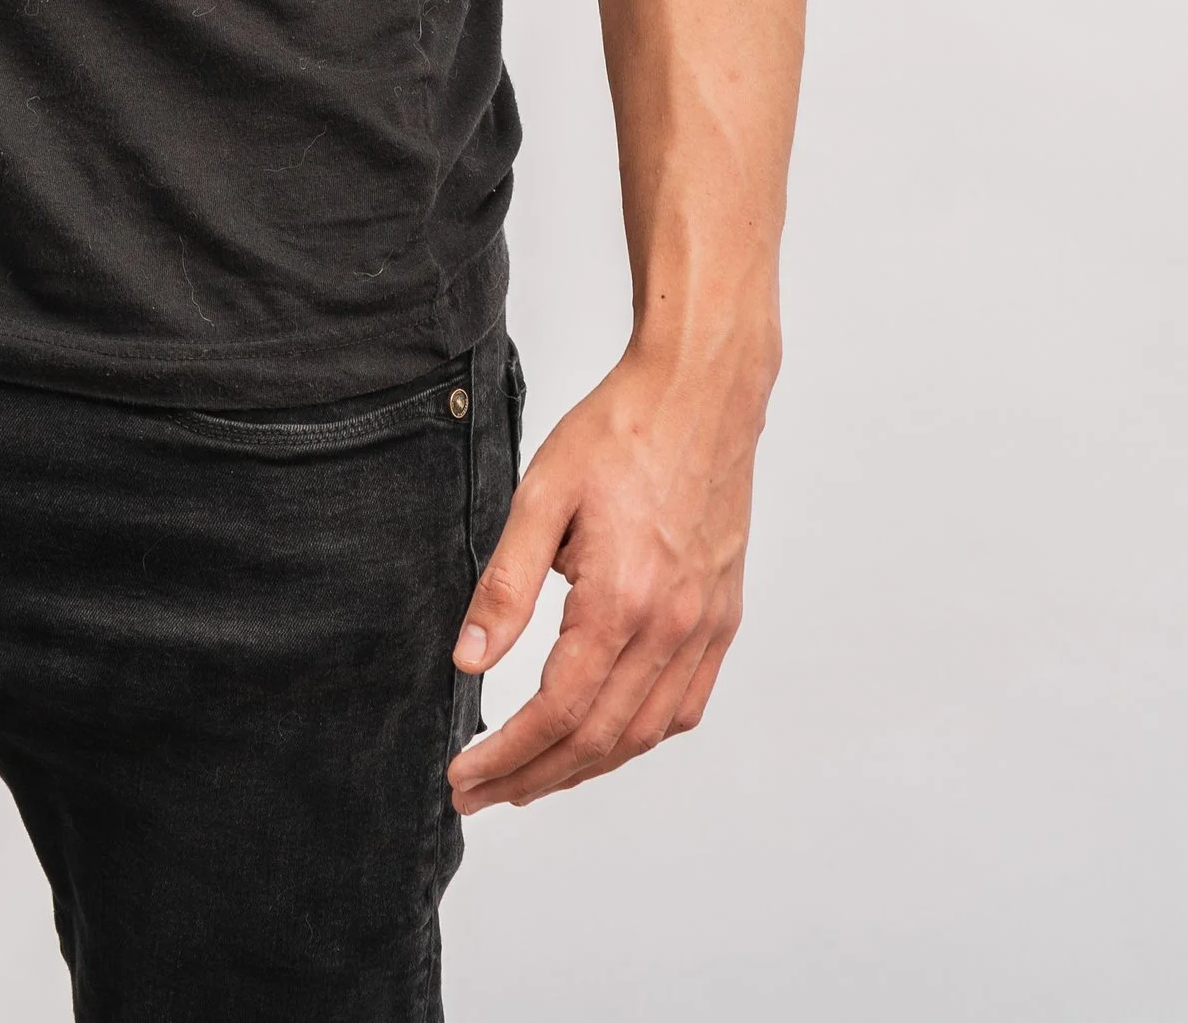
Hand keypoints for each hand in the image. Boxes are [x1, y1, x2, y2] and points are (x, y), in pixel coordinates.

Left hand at [447, 340, 766, 810]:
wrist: (700, 392)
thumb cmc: (620, 431)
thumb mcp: (541, 493)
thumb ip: (506, 585)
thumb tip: (468, 662)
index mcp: (620, 600)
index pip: (557, 711)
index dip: (507, 756)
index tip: (465, 776)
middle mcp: (670, 627)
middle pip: (598, 738)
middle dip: (534, 776)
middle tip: (482, 795)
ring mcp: (704, 626)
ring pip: (644, 733)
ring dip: (584, 767)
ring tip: (532, 779)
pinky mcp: (722, 617)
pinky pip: (685, 705)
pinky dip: (642, 737)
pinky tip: (609, 739)